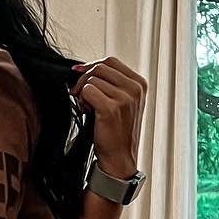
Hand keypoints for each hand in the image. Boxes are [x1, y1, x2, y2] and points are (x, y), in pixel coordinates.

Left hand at [74, 56, 146, 178]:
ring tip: (87, 107)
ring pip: (92, 79)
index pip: (110, 61)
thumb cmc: (116, 131)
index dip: (91, 66)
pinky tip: (87, 111)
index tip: (79, 74)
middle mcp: (135, 88)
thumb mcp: (121, 102)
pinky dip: (82, 100)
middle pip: (100, 67)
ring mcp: (125, 98)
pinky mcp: (112, 108)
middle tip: (78, 94)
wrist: (119, 157)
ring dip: (83, 92)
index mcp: (139, 84)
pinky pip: (87, 91)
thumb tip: (81, 68)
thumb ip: (110, 83)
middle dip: (84, 78)